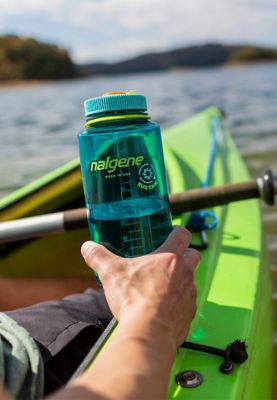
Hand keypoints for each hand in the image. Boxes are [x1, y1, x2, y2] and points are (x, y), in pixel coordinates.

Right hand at [81, 227, 199, 346]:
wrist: (149, 332)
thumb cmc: (134, 299)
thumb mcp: (111, 272)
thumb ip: (98, 257)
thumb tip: (87, 247)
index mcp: (170, 257)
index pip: (182, 235)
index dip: (178, 232)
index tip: (173, 232)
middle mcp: (185, 273)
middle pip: (194, 255)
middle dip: (186, 255)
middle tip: (170, 259)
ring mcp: (190, 294)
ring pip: (191, 281)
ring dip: (180, 281)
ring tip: (161, 287)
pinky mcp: (189, 314)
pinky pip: (187, 304)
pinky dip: (178, 304)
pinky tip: (163, 309)